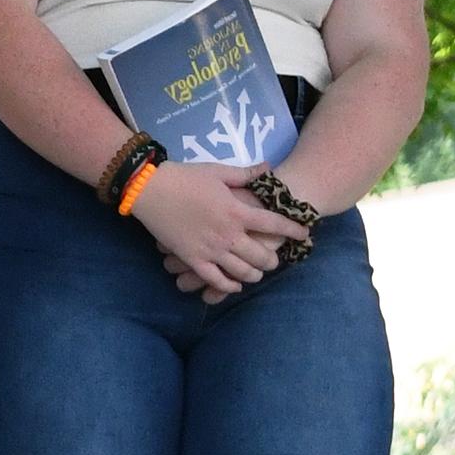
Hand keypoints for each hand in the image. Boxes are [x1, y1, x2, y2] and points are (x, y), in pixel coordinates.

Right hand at [128, 163, 300, 301]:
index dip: (292, 229)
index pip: (273, 223)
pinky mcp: (193, 259)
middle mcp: (228, 234)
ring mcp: (211, 250)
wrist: (150, 189)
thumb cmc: (185, 177)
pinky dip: (229, 285)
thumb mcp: (218, 171)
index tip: (305, 234)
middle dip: (272, 259)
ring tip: (258, 273)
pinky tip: (235, 285)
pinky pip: (215, 279)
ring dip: (254, 274)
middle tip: (276, 259)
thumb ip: (245, 174)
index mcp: (236, 211)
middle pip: (260, 255)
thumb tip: (268, 169)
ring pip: (241, 271)